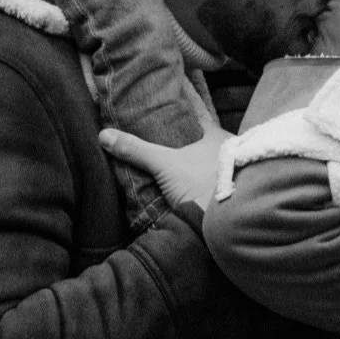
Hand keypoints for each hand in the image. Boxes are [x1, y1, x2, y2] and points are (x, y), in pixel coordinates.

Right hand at [99, 121, 230, 210]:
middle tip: (173, 144)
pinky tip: (193, 189)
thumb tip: (104, 135)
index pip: (200, 119)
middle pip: (208, 142)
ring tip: (182, 168)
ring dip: (200, 166)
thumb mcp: (165, 165)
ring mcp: (235, 174)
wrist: (228, 223)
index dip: (186, 116)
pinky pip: (217, 183)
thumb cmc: (200, 185)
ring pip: (214, 163)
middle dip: (193, 144)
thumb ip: (136, 150)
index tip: (173, 114)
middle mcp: (231, 152)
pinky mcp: (234, 195)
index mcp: (218, 137)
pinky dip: (205, 184)